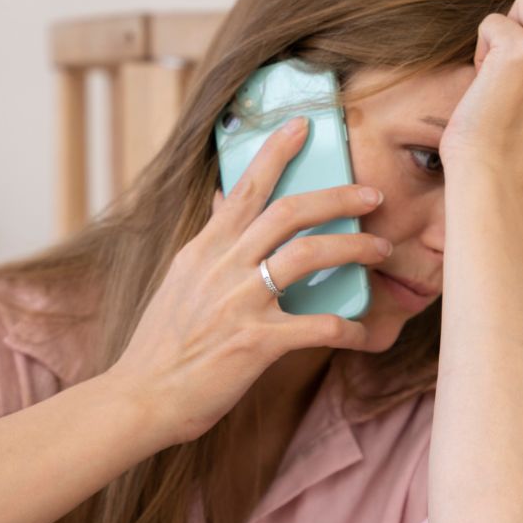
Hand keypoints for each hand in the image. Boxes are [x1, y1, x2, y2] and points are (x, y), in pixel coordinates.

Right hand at [111, 117, 392, 444]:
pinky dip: (349, 328)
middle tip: (372, 194)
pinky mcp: (255, 342)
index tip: (305, 126)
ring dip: (353, 247)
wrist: (141, 396)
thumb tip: (224, 202)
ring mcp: (239, 302)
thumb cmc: (162, 345)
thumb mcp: (179, 282)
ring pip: (308, 255)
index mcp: (204, 249)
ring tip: (380, 249)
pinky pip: (317, 326)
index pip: (244, 188)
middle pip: (289, 211)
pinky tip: (364, 333)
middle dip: (337, 196)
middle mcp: (222, 267)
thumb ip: (207, 244)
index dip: (277, 152)